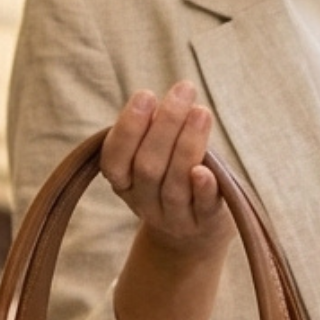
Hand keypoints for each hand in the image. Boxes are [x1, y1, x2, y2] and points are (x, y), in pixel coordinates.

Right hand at [100, 82, 233, 256]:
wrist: (197, 230)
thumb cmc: (174, 174)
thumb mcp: (154, 153)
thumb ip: (154, 131)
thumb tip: (167, 102)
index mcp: (124, 183)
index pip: (115, 160)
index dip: (129, 129)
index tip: (147, 95)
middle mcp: (145, 204)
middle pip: (148, 168)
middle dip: (166, 125)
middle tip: (184, 90)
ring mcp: (174, 218)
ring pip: (174, 185)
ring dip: (187, 145)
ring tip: (201, 112)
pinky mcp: (204, 224)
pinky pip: (202, 209)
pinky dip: (203, 189)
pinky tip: (204, 170)